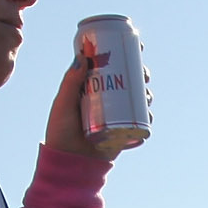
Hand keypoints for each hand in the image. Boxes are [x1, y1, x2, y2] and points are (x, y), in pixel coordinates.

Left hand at [43, 27, 141, 161]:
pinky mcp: (121, 133)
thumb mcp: (63, 104)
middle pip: (129, 80)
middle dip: (140, 74)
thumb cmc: (60, 132)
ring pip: (137, 100)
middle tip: (143, 73)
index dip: (124, 54)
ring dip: (146, 95)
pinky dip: (146, 120)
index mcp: (92, 87)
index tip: (134, 44)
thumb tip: (82, 57)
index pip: (111, 65)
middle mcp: (106, 99)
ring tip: (145, 95)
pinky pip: (139, 125)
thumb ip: (70, 82)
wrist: (67, 163)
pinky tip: (147, 115)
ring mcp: (116, 116)